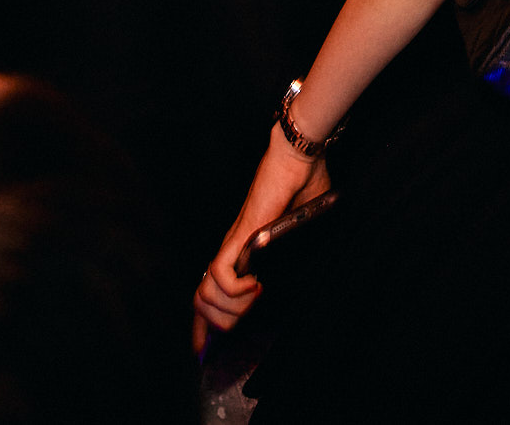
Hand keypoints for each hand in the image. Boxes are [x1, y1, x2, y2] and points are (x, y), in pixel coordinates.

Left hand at [194, 135, 329, 345]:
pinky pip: (220, 275)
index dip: (203, 326)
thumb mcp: (300, 232)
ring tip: (255, 299)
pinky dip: (236, 292)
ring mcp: (232, 243)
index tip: (204, 351)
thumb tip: (310, 272)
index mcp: (241, 251)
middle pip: (199, 302)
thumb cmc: (302, 186)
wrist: (298, 158)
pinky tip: (257, 285)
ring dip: (230, 311)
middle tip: (245, 323)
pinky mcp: (241, 235)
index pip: (208, 293)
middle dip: (217, 327)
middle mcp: (230, 250)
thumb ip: (298, 250)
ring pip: (204, 294)